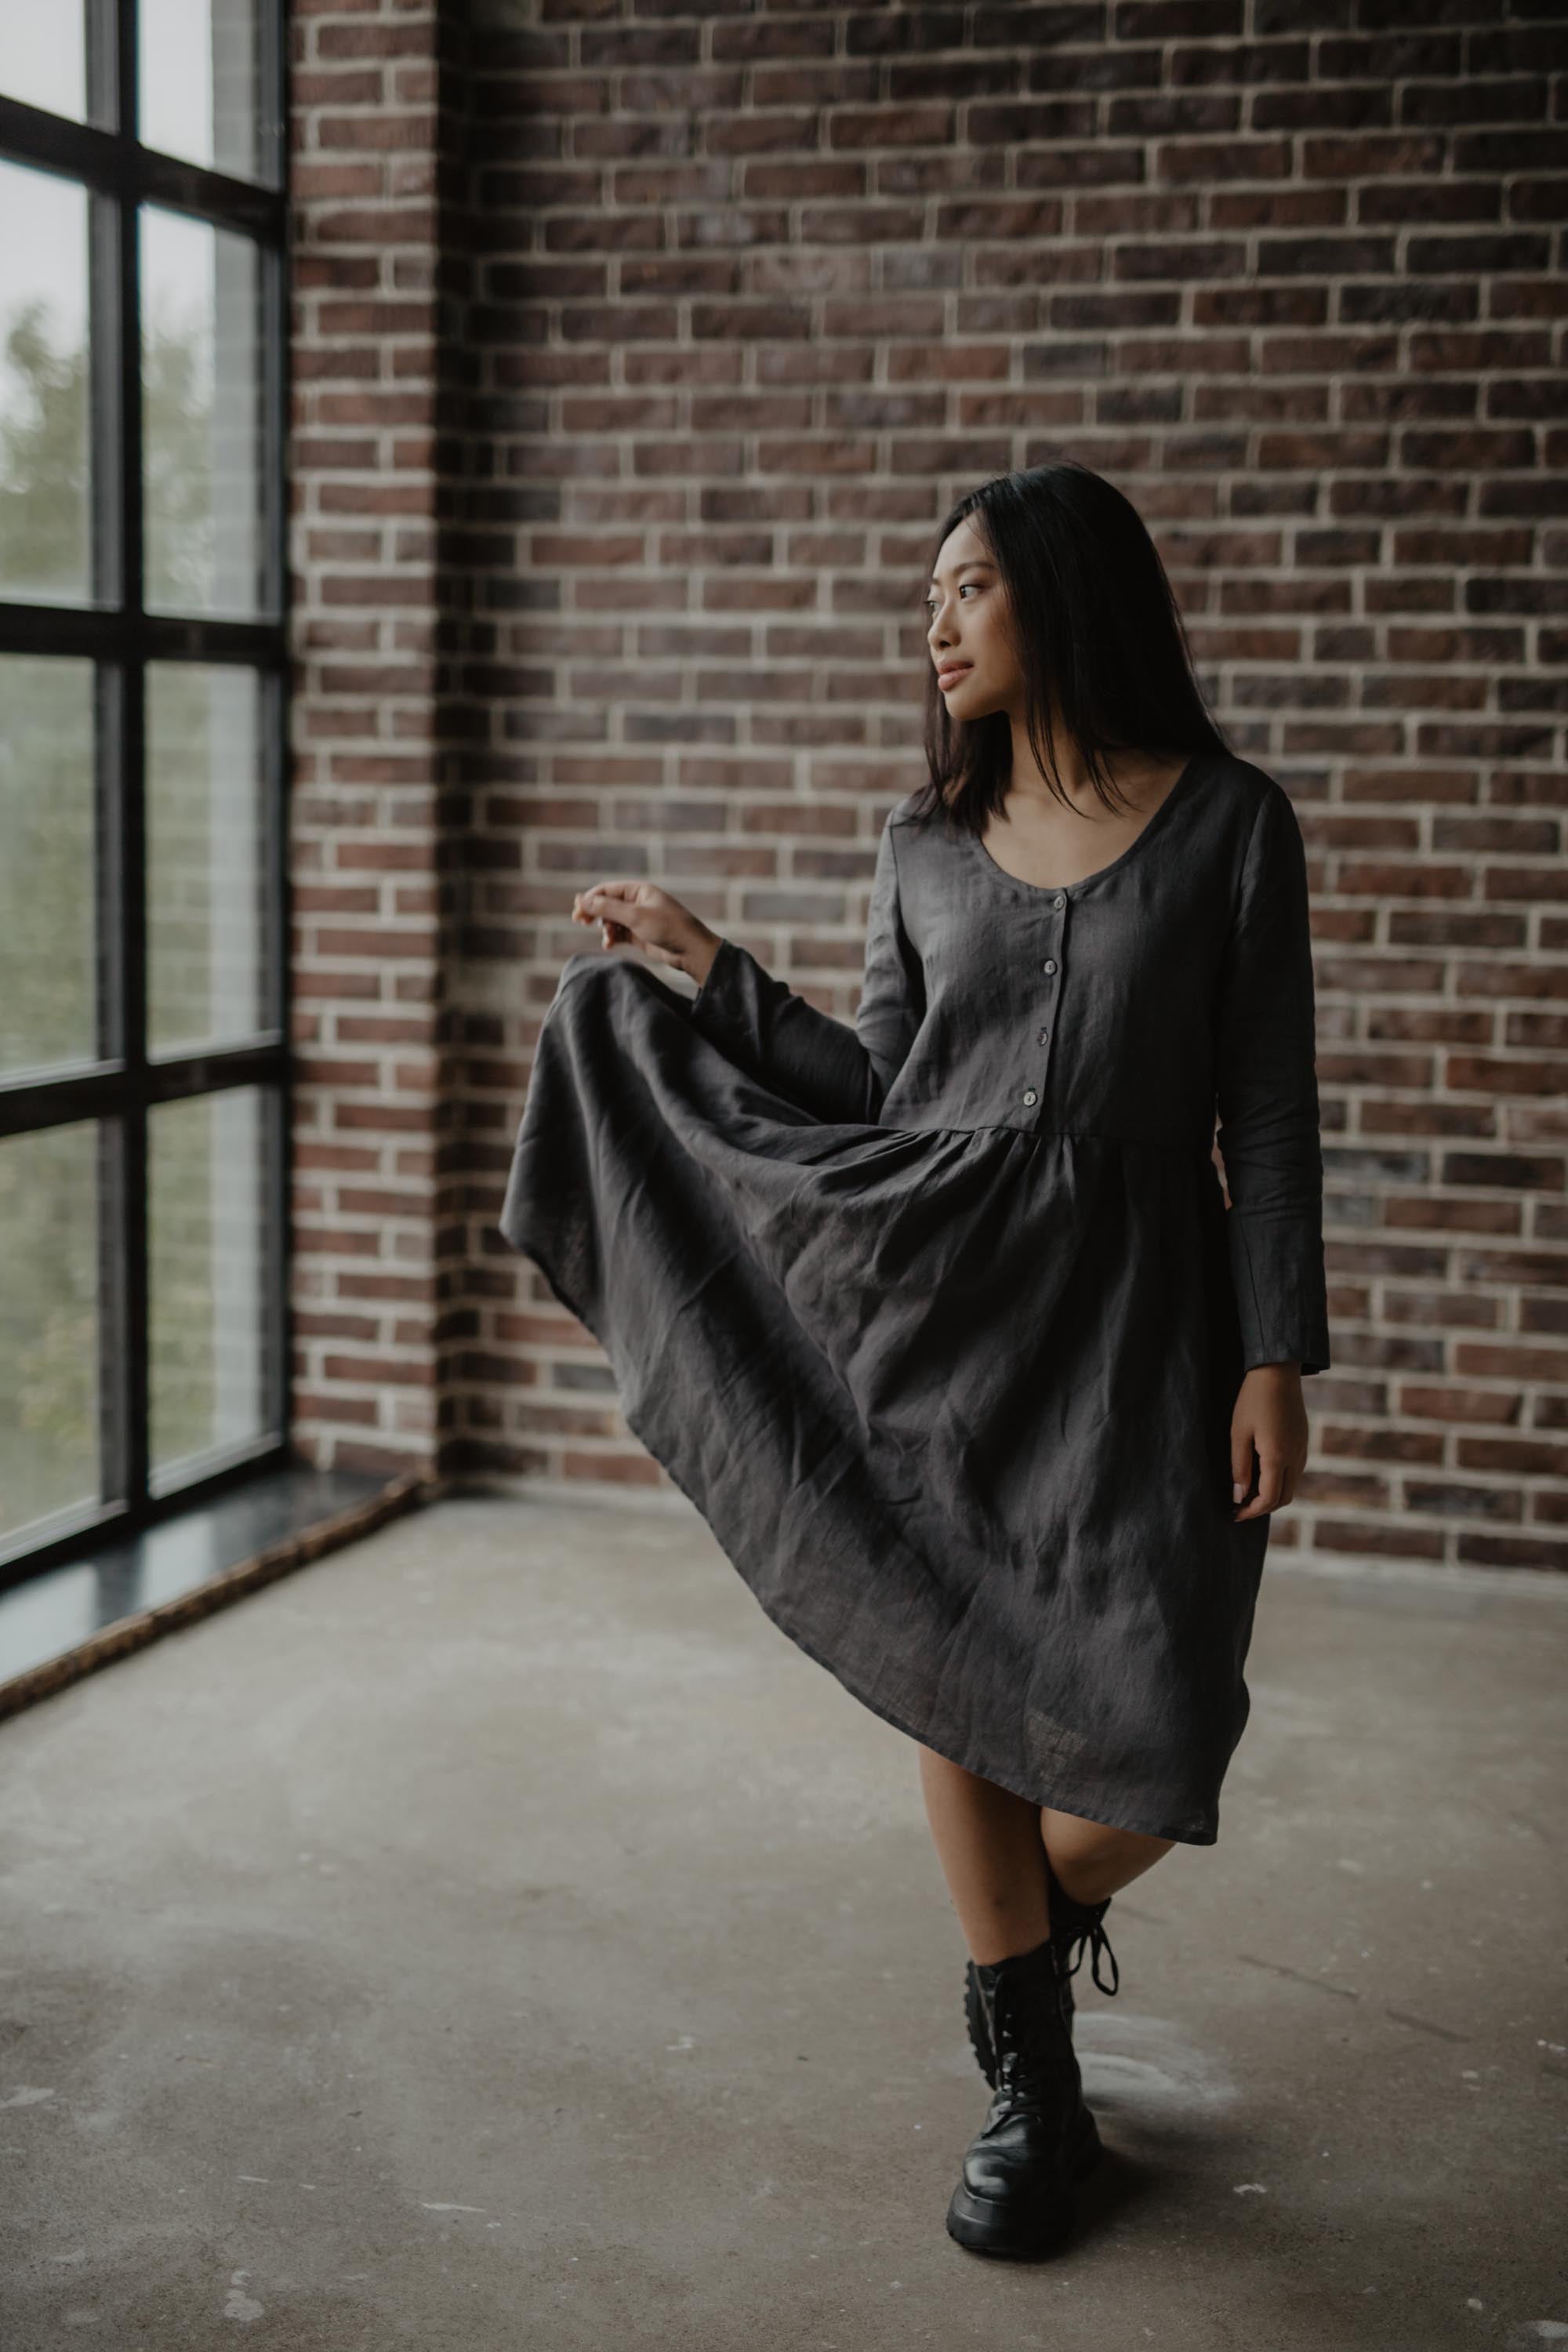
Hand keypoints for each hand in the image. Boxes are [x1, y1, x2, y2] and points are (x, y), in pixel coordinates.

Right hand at [570, 880, 722, 987]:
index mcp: (639, 890)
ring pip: (612, 921)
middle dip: (594, 913)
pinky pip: (620, 934)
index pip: (607, 889)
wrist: (692, 951)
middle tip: (580, 922)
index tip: (577, 911)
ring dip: (605, 928)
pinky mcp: (641, 936)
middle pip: (608, 904)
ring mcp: (639, 920)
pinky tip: (609, 944)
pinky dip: (612, 938)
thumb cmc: (668, 928)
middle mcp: (638, 902)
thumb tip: (581, 900)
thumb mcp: (635, 916)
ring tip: (606, 938)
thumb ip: (607, 908)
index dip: (590, 898)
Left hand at [1230, 1363, 1308, 1521]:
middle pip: (1284, 1498)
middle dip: (1263, 1508)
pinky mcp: (1303, 1442)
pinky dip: (1280, 1481)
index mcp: (1278, 1456)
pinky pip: (1294, 1472)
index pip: (1269, 1498)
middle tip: (1240, 1508)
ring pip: (1291, 1486)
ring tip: (1248, 1493)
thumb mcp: (1239, 1434)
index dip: (1251, 1511)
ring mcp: (1302, 1450)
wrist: (1278, 1372)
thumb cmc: (1253, 1400)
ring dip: (1272, 1496)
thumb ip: (1239, 1467)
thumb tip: (1238, 1496)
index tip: (1235, 1514)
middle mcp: (1296, 1457)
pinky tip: (1262, 1475)